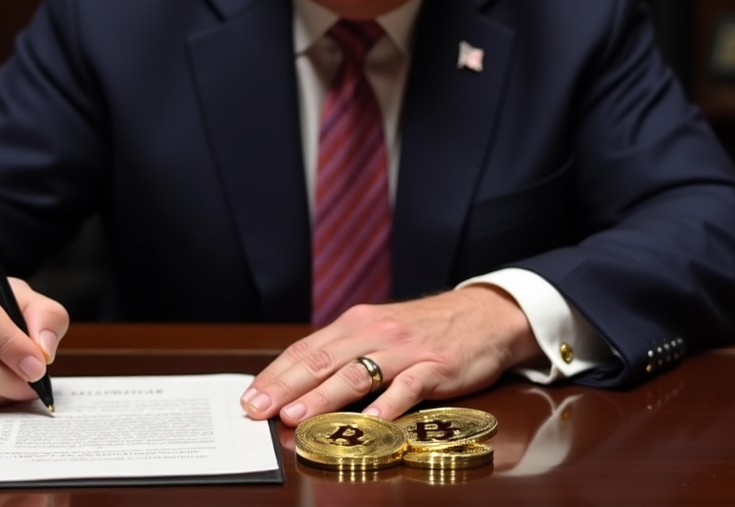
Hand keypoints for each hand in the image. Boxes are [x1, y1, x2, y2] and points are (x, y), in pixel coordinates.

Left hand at [240, 285, 542, 424]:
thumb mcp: (380, 333)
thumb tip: (299, 384)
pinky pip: (409, 385)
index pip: (306, 350)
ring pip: (357, 373)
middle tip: (258, 411)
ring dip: (324, 396)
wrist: (485, 316)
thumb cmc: (426, 330)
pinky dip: (388, 402)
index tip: (249, 399)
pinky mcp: (436, 366)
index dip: (275, 375)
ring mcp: (406, 350)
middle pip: (323, 361)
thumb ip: (345, 354)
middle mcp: (375, 333)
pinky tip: (371, 419)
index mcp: (356, 325)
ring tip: (297, 416)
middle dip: (286, 387)